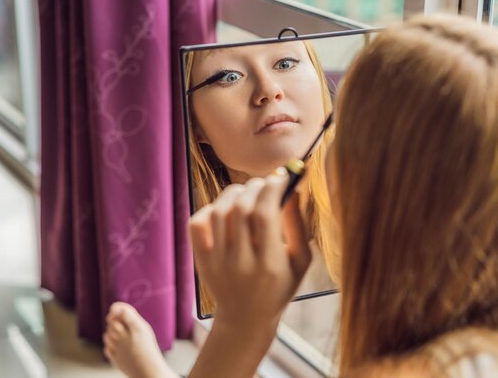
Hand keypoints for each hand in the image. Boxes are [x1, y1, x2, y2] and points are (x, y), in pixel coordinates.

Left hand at [189, 168, 311, 326]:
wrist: (245, 319)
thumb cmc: (279, 287)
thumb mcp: (300, 262)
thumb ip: (298, 227)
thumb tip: (292, 191)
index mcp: (269, 265)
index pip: (266, 215)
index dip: (273, 189)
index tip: (280, 177)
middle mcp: (240, 263)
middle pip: (241, 209)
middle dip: (254, 187)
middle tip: (264, 184)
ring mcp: (216, 261)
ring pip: (219, 211)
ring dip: (234, 193)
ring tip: (247, 193)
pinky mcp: (201, 260)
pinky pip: (197, 223)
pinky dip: (210, 208)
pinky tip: (225, 210)